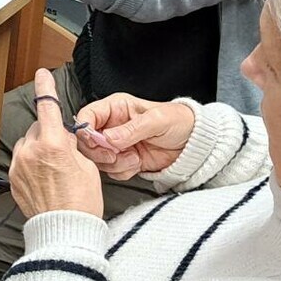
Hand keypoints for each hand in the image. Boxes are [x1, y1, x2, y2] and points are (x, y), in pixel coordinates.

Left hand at [8, 69, 105, 218]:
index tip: (42, 74)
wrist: (64, 231)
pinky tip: (46, 179)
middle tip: (65, 154)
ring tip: (55, 171)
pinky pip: (22, 160)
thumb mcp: (87, 166)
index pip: (48, 108)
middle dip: (50, 134)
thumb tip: (64, 139)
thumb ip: (72, 146)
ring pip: (28, 144)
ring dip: (39, 148)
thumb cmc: (82, 202)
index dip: (45, 88)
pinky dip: (32, 163)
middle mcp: (32, 151)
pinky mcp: (13, 178)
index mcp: (54, 144)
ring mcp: (19, 165)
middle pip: (39, 128)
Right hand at [77, 92, 194, 180]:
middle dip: (99, 152)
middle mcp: (112, 126)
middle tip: (115, 154)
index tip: (96, 141)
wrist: (194, 144)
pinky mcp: (123, 160)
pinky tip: (137, 163)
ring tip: (134, 158)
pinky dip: (123, 171)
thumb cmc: (180, 122)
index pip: (88, 115)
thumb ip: (132, 128)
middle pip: (87, 141)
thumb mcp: (157, 120)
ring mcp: (116, 145)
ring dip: (114, 163)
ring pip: (98, 159)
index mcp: (116, 108)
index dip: (86, 130)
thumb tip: (108, 137)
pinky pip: (112, 171)